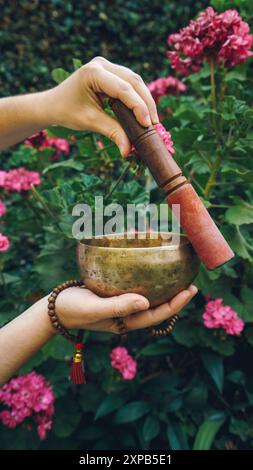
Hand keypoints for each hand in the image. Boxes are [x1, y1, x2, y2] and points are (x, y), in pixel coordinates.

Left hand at [47, 57, 158, 157]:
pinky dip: (138, 99)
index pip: (123, 89)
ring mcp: (107, 66)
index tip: (149, 126)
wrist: (52, 105)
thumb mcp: (90, 122)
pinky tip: (144, 114)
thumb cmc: (67, 112)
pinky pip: (130, 84)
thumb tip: (128, 151)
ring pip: (135, 81)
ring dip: (145, 101)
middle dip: (146, 103)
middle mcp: (102, 64)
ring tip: (152, 122)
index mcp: (93, 72)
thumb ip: (112, 133)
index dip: (138, 107)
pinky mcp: (111, 72)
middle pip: (134, 81)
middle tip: (155, 126)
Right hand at [55, 285, 197, 333]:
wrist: (54, 308)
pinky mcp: (114, 296)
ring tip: (175, 275)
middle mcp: (128, 315)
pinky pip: (135, 289)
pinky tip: (147, 269)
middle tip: (191, 281)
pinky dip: (145, 280)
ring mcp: (121, 306)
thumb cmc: (73, 309)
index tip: (191, 289)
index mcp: (127, 322)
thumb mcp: (94, 308)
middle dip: (175, 297)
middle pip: (158, 307)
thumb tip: (146, 303)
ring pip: (148, 298)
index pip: (158, 314)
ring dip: (162, 288)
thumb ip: (118, 306)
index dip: (177, 304)